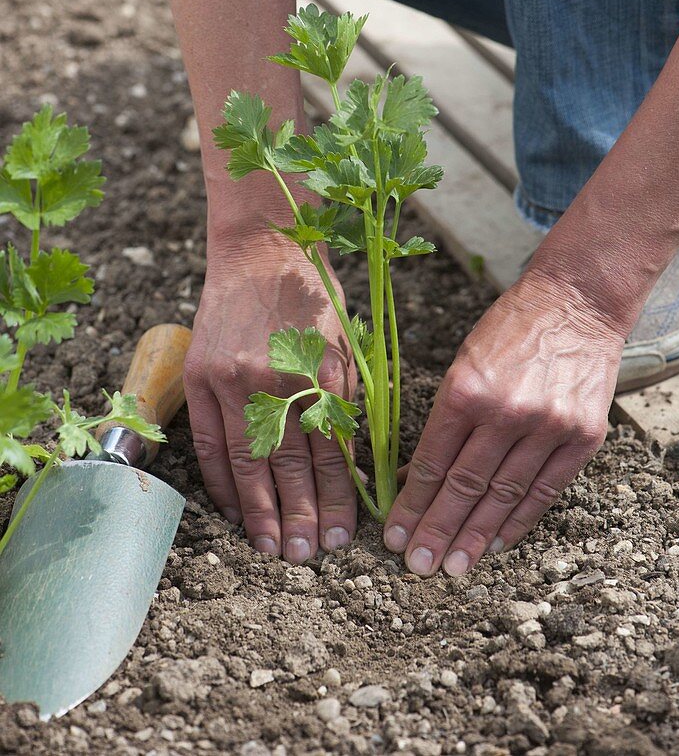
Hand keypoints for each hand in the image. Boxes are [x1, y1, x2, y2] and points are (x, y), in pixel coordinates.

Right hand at [184, 228, 355, 561]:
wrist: (260, 250)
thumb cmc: (312, 299)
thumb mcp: (343, 346)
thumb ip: (343, 404)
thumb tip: (350, 468)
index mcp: (317, 372)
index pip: (329, 453)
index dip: (335, 499)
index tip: (341, 536)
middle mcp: (272, 381)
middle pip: (288, 465)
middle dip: (298, 516)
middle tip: (304, 555)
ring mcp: (230, 380)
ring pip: (245, 462)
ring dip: (259, 511)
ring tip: (270, 547)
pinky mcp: (200, 377)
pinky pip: (209, 443)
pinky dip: (221, 482)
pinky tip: (234, 510)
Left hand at [383, 270, 624, 575]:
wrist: (578, 302)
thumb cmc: (510, 329)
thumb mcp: (463, 364)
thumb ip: (444, 421)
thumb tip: (414, 478)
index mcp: (467, 389)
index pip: (432, 462)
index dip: (411, 505)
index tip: (394, 537)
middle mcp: (507, 411)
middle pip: (464, 487)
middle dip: (437, 532)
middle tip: (418, 568)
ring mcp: (549, 426)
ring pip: (503, 497)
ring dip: (474, 538)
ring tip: (454, 568)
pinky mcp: (583, 437)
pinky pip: (544, 491)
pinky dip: (518, 522)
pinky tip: (496, 544)